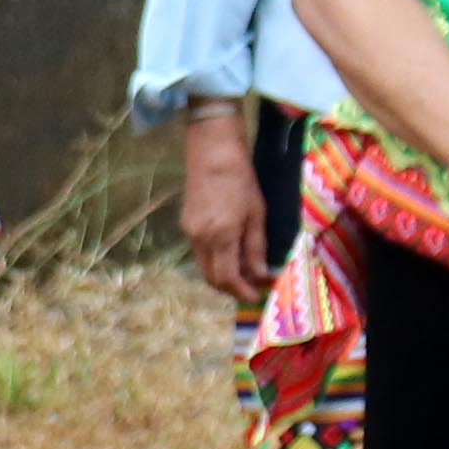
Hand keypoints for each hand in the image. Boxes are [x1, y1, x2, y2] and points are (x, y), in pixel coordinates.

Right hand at [175, 110, 267, 299]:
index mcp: (221, 235)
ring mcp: (190, 232)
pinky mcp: (186, 225)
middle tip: (252, 288)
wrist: (212, 153)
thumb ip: (256, 248)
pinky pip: (200, 253)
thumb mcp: (256, 214)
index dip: (243, 291)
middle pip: (212, 279)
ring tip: (244, 272)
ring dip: (222, 276)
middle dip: (231, 288)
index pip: (228, 278)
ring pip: (204, 267)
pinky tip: (230, 253)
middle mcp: (200, 239)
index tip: (258, 295)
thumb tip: (262, 275)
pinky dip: (215, 260)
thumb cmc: (242, 179)